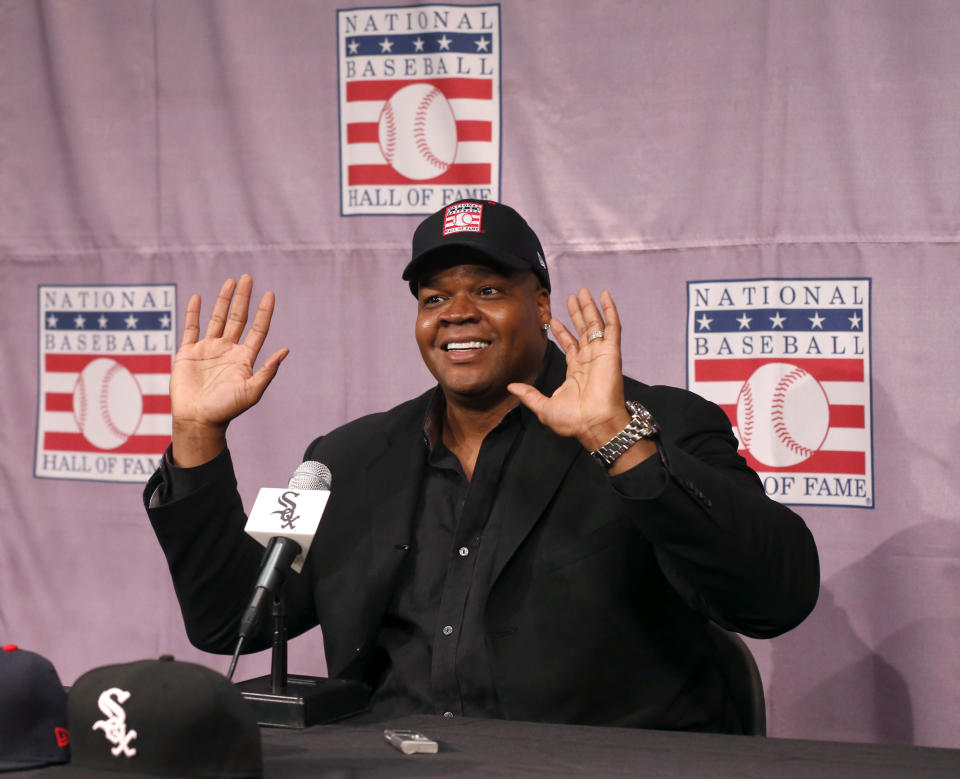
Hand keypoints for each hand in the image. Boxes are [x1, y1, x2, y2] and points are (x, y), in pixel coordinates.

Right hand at [170, 275, 288, 466]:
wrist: (198, 420)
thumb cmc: (226, 409)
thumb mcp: (252, 391)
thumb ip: (268, 370)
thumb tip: (286, 350)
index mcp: (244, 358)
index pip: (257, 329)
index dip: (264, 312)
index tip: (270, 294)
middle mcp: (227, 350)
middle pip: (237, 318)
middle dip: (243, 298)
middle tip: (248, 277)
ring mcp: (208, 350)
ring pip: (216, 319)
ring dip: (223, 300)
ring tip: (230, 281)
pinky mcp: (188, 353)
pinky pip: (191, 328)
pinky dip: (194, 312)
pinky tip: (199, 297)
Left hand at [508, 288, 628, 446]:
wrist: (593, 424)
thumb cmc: (573, 420)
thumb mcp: (543, 407)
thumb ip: (528, 395)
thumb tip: (511, 387)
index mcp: (576, 371)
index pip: (569, 345)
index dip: (562, 331)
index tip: (554, 319)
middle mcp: (589, 360)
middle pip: (582, 330)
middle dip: (577, 313)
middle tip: (571, 297)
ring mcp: (601, 354)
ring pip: (595, 325)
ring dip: (590, 308)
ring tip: (583, 292)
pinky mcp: (612, 352)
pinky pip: (612, 327)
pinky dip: (610, 311)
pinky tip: (605, 296)